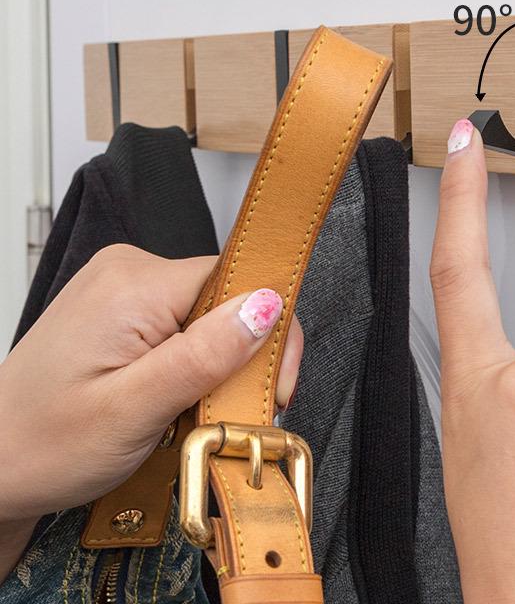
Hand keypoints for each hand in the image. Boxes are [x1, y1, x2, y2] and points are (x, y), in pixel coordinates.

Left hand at [0, 244, 301, 576]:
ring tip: (188, 409)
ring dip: (217, 363)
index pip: (237, 281)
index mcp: (134, 284)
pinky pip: (185, 320)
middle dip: (240, 356)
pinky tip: (173, 393)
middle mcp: (130, 270)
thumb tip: (267, 305)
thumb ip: (204, 354)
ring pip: (209, 313)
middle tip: (221, 411)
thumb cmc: (43, 445)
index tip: (270, 389)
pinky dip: (194, 360)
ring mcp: (124, 285)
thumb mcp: (132, 411)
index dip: (267, 334)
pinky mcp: (123, 304)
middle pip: (226, 297)